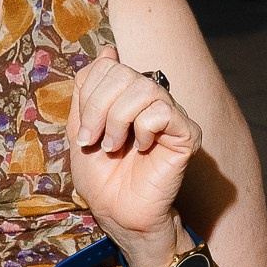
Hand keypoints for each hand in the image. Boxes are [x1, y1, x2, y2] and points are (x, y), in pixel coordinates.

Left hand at [67, 46, 201, 266]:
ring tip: (114, 146)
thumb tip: (107, 53)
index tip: (82, 132)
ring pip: (143, 88)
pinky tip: (141, 149)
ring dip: (117, 120)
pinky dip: (142, 129)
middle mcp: (150, 100)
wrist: (118, 214)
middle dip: (98, 107)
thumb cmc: (101, 178)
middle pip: (122, 73)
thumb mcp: (80, 129)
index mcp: (125, 96)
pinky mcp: (186, 133)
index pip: (106, 67)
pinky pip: (162, 111)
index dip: (89, 95)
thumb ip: (87, 92)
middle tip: (92, 140)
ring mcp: (170, 115)